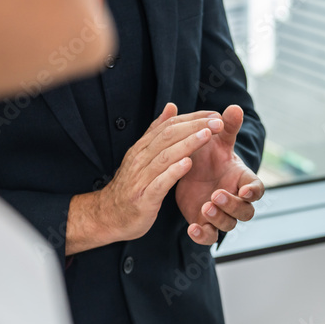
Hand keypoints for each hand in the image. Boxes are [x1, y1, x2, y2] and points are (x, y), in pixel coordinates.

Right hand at [66, 104, 219, 254]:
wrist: (107, 216)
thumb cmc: (131, 186)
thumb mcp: (142, 156)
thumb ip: (157, 132)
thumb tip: (171, 107)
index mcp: (143, 148)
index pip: (169, 126)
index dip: (192, 119)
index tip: (215, 115)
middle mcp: (140, 159)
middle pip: (169, 137)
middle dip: (195, 127)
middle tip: (217, 122)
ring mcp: (141, 178)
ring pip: (165, 156)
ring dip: (188, 144)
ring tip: (207, 136)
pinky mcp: (143, 198)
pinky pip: (159, 183)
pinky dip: (173, 172)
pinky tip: (188, 164)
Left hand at [176, 104, 264, 245]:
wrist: (188, 171)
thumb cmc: (208, 155)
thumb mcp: (216, 140)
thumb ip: (227, 127)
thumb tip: (235, 107)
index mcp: (242, 180)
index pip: (257, 189)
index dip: (253, 191)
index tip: (245, 189)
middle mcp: (235, 200)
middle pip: (245, 212)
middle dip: (232, 205)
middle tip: (215, 195)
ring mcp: (221, 214)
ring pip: (229, 225)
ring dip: (218, 218)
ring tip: (204, 206)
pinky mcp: (206, 225)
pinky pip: (210, 237)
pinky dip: (203, 235)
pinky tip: (192, 228)